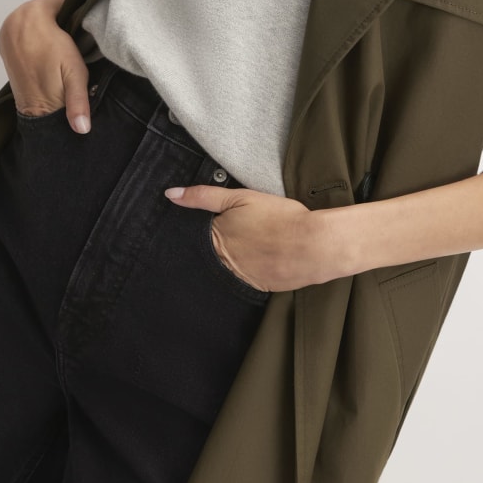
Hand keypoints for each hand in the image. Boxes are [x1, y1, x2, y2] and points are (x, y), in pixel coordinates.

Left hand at [0, 0, 91, 132]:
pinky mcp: (4, 45)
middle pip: (46, 10)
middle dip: (62, 20)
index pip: (61, 1)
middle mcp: (13, 20)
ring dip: (50, 28)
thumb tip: (85, 127)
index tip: (86, 26)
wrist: (38, 111)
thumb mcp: (77, 74)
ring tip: (65, 44)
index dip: (78, 12)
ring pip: (35, 20)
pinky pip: (25, 31)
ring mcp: (6, 33)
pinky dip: (37, 36)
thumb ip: (85, 73)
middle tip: (76, 36)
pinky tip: (50, 51)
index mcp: (31, 14)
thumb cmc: (57, 85)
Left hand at [164, 185, 325, 292]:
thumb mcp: (240, 198)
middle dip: (219, 244)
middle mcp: (222, 263)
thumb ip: (203, 196)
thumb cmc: (279, 218)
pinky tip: (264, 257)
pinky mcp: (258, 288)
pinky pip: (245, 279)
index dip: (207, 227)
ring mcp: (239, 278)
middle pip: (210, 254)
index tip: (223, 222)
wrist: (313, 246)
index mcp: (215, 240)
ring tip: (256, 244)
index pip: (195, 236)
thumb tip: (170, 195)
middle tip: (244, 232)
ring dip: (235, 258)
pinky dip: (251, 268)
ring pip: (227, 268)